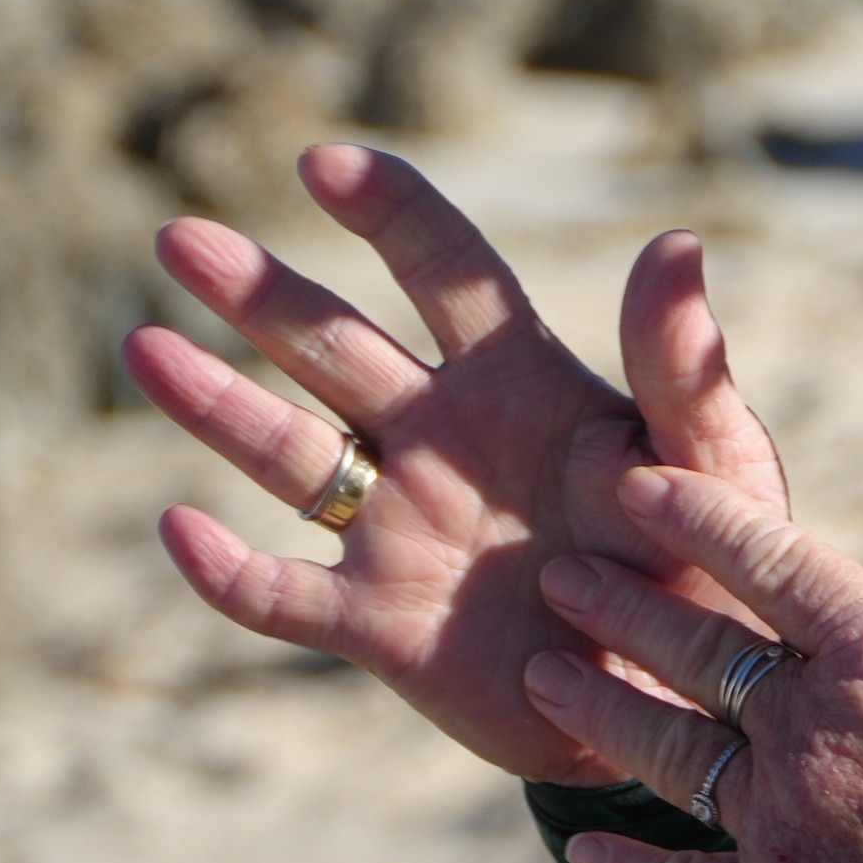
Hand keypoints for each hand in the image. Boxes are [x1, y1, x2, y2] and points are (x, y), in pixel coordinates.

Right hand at [124, 148, 786, 781]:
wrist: (693, 702)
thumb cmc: (718, 565)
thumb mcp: (718, 461)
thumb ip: (683, 365)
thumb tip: (677, 241)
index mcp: (526, 385)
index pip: (446, 276)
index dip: (390, 215)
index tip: (324, 161)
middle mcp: (446, 442)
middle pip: (337, 347)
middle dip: (260, 291)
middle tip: (177, 236)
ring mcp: (404, 529)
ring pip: (288, 454)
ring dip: (214, 402)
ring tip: (143, 344)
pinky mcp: (380, 624)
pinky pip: (281, 595)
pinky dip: (225, 572)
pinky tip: (175, 527)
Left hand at [527, 476, 862, 862]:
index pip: (775, 562)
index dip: (700, 516)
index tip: (638, 485)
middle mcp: (817, 726)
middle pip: (697, 649)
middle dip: (623, 605)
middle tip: (560, 578)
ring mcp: (787, 821)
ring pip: (666, 752)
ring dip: (597, 711)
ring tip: (540, 679)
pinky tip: (581, 855)